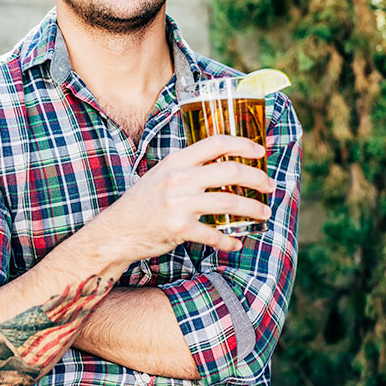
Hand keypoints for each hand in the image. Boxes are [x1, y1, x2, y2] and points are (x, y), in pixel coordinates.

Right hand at [101, 134, 274, 259]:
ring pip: (229, 201)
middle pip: (230, 170)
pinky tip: (236, 242)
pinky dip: (228, 240)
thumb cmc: (141, 204)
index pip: (216, 142)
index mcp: (177, 161)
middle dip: (257, 178)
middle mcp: (179, 178)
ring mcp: (179, 203)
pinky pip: (214, 234)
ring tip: (263, 213)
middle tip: (269, 186)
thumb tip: (219, 166)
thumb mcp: (161, 175)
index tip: (261, 151)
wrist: (116, 231)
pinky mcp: (179, 228)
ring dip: (252, 208)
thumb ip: (187, 169)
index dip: (243, 144)